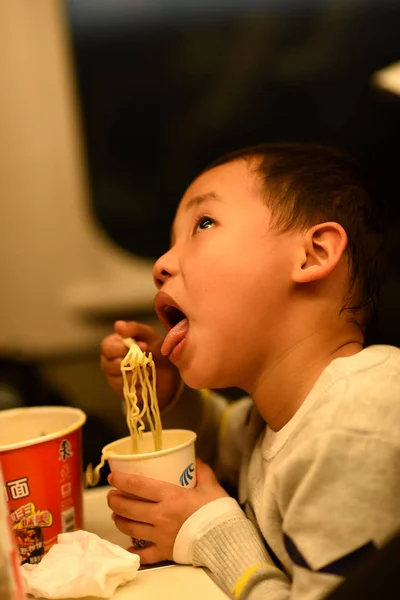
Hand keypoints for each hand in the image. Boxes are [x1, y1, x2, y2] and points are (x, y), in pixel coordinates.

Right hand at [100, 320, 180, 410]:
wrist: (170, 372)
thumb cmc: (156, 349)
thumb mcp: (149, 336)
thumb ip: (135, 329)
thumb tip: (117, 325)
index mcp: (112, 345)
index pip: (107, 347)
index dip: (124, 348)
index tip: (144, 346)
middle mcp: (109, 362)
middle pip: (110, 365)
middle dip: (132, 363)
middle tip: (148, 360)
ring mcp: (114, 379)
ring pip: (120, 380)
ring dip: (139, 374)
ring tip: (151, 369)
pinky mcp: (123, 392)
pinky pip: (129, 391)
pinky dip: (142, 385)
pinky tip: (149, 379)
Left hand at [107, 459, 228, 563]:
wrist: (226, 541)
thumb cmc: (218, 512)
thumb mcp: (211, 486)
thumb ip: (202, 471)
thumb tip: (195, 459)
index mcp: (170, 497)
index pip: (138, 486)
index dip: (121, 480)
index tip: (113, 476)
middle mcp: (160, 516)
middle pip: (128, 507)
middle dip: (115, 500)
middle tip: (111, 495)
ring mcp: (160, 536)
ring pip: (130, 528)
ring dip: (119, 520)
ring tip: (116, 515)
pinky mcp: (164, 552)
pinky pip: (143, 554)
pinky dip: (133, 551)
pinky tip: (128, 547)